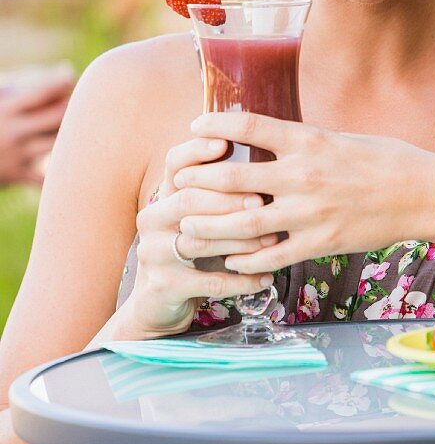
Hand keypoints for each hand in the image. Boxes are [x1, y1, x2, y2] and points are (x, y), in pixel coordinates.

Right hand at [0, 74, 73, 185]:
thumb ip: (23, 83)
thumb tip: (66, 70)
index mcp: (5, 110)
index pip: (43, 92)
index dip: (63, 82)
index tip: (70, 77)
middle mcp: (13, 133)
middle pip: (58, 117)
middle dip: (73, 106)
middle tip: (78, 101)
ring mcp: (18, 156)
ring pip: (59, 143)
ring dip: (71, 132)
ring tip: (75, 122)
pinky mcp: (20, 175)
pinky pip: (49, 173)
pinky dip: (62, 166)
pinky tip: (69, 155)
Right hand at [126, 136, 279, 337]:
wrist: (159, 300)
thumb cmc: (193, 246)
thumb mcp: (199, 214)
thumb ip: (219, 188)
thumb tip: (264, 154)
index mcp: (163, 195)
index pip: (174, 163)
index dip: (197, 151)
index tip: (224, 143)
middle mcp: (152, 219)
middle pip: (189, 200)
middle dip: (228, 199)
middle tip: (261, 201)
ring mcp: (154, 253)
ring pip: (201, 242)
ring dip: (241, 241)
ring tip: (273, 240)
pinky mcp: (164, 286)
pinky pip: (210, 282)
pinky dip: (241, 280)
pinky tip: (266, 278)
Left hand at [173, 110, 434, 275]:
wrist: (424, 193)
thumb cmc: (385, 158)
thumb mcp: (340, 136)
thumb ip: (302, 141)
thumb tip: (268, 138)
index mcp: (308, 140)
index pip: (248, 127)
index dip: (214, 125)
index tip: (194, 126)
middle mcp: (303, 174)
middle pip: (232, 179)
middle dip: (197, 181)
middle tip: (177, 182)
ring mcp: (310, 212)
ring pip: (242, 224)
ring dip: (208, 226)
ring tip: (187, 225)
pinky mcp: (320, 243)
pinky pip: (271, 256)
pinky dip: (244, 259)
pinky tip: (228, 258)